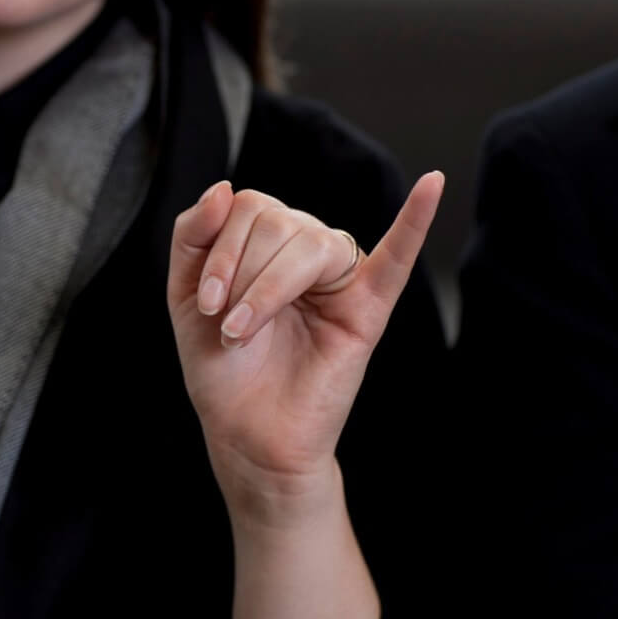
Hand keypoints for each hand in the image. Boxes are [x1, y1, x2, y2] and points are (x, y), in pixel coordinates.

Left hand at [166, 174, 443, 524]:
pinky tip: (432, 184)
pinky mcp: (369, 308)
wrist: (247, 434)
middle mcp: (305, 249)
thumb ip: (193, 236)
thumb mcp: (185, 295)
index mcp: (264, 241)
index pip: (249, 206)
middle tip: (226, 326)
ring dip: (266, 289)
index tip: (203, 302)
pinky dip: (416, 220)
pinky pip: (398, 257)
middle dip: (240, 274)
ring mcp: (340, 277)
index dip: (219, 250)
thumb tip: (223, 187)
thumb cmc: (221, 368)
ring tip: (244, 332)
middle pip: (278, 221)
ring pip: (311, 245)